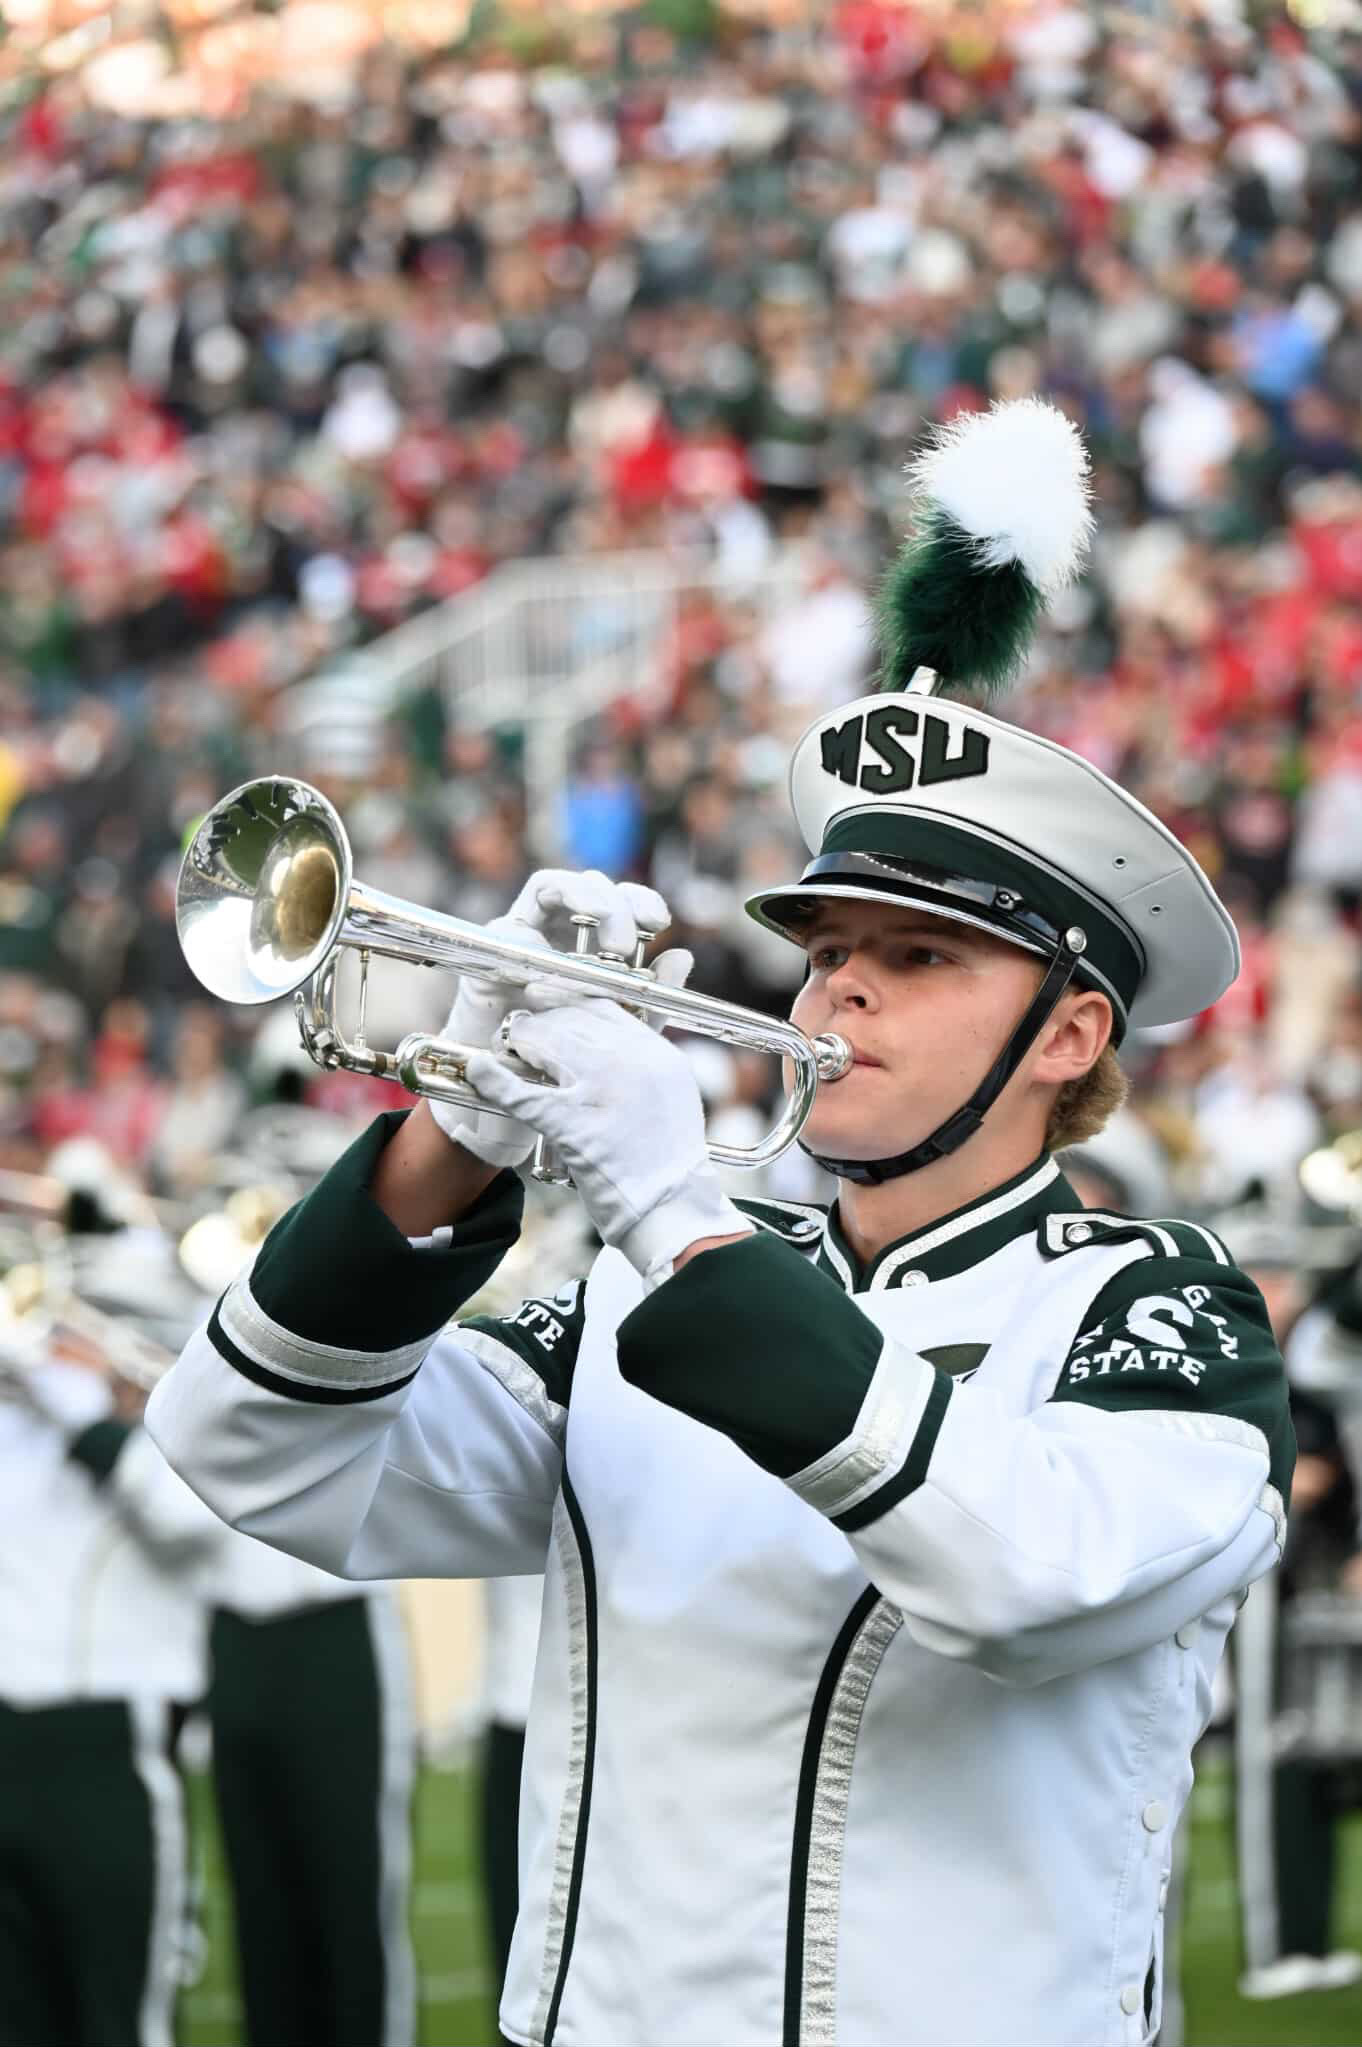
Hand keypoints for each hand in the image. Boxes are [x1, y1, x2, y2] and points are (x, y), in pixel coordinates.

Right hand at [429, 870, 670, 1168]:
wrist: (517, 1093)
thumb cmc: (571, 1057)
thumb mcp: (622, 1029)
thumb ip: (653, 996)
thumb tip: (683, 956)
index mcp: (592, 939)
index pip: (619, 899)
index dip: (641, 900)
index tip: (660, 924)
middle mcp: (558, 927)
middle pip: (587, 884)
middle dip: (612, 904)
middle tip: (624, 945)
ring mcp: (522, 932)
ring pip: (549, 885)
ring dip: (579, 904)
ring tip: (598, 948)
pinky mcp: (491, 950)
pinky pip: (510, 927)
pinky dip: (534, 938)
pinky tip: (553, 969)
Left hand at [465, 996, 753, 1281]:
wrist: (672, 1211)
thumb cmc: (665, 1161)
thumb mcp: (671, 1096)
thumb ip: (642, 1065)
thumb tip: (599, 1044)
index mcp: (659, 1054)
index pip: (602, 1008)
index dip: (566, 1005)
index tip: (545, 1006)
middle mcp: (635, 1064)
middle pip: (571, 1021)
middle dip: (539, 1025)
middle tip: (520, 1036)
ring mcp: (604, 1093)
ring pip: (546, 1046)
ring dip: (519, 1044)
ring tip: (506, 1050)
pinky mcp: (576, 1126)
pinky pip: (524, 1094)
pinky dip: (495, 1080)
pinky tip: (479, 1070)